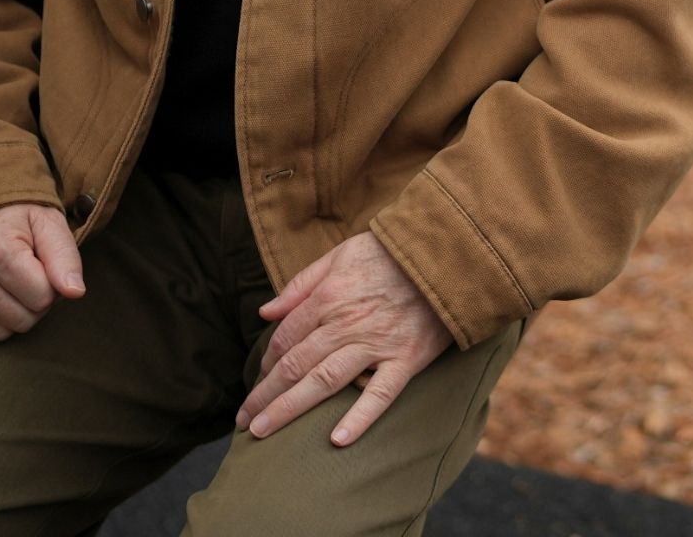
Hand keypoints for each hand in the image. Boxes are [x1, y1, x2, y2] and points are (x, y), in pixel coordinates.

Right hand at [0, 202, 85, 347]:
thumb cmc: (16, 217)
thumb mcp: (48, 223)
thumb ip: (65, 257)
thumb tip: (75, 293)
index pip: (43, 298)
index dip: (52, 287)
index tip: (43, 270)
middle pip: (22, 320)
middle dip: (33, 304)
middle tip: (27, 280)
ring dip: (10, 316)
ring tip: (8, 287)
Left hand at [234, 231, 450, 448]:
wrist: (448, 253)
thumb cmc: (392, 252)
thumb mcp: (342, 253)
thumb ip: (302, 283)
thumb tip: (266, 312)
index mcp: (329, 296)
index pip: (286, 337)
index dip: (267, 360)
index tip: (258, 378)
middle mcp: (347, 323)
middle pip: (296, 364)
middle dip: (264, 395)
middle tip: (244, 422)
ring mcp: (378, 343)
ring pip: (324, 381)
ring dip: (290, 408)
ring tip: (263, 432)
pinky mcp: (407, 358)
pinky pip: (381, 393)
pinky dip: (360, 417)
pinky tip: (337, 440)